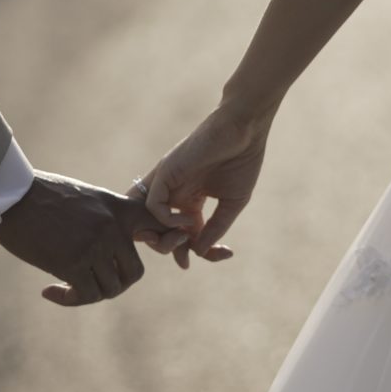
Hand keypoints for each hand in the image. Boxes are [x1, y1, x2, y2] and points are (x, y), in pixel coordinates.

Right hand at [0, 170, 167, 305]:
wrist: (11, 193)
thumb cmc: (40, 194)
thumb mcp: (84, 197)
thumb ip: (103, 217)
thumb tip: (111, 247)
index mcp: (118, 209)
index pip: (159, 224)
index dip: (171, 239)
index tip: (167, 248)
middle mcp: (113, 228)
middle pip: (133, 273)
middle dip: (114, 283)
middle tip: (90, 283)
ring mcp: (95, 246)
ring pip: (109, 288)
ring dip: (88, 293)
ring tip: (66, 286)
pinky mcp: (73, 263)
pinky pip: (84, 295)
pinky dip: (68, 299)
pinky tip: (48, 290)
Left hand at [130, 105, 268, 267]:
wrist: (244, 130)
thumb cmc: (243, 161)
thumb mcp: (232, 203)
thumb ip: (215, 228)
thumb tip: (199, 252)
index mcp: (191, 199)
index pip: (180, 233)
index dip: (188, 251)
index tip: (205, 261)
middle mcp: (175, 193)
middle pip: (156, 229)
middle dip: (167, 250)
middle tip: (185, 261)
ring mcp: (168, 184)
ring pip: (146, 220)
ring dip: (161, 241)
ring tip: (186, 241)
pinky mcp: (164, 173)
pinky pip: (152, 205)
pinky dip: (166, 220)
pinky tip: (189, 219)